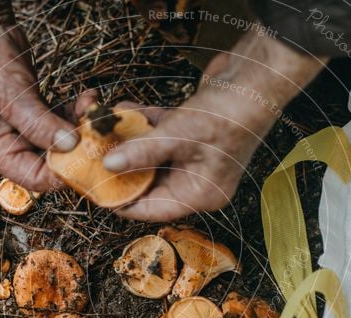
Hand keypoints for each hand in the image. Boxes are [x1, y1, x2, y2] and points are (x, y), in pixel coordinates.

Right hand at [0, 0, 95, 190]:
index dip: (62, 172)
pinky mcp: (34, 116)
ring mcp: (21, 131)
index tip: (88, 156)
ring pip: (59, 142)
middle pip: (49, 162)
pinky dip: (74, 113)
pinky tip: (87, 98)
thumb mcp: (10, 92)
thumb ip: (38, 122)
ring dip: (79, 126)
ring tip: (92, 106)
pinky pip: (59, 123)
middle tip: (97, 127)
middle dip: (76, 147)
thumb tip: (70, 146)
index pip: (32, 177)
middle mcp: (6, 145)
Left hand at [104, 32, 325, 221]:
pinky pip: (160, 135)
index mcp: (201, 194)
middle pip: (150, 182)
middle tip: (92, 161)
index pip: (154, 209)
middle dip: (122, 168)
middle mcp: (198, 180)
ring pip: (152, 156)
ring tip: (103, 131)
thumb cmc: (230, 113)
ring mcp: (195, 156)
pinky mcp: (192, 133)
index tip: (96, 194)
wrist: (258, 75)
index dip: (123, 203)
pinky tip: (123, 110)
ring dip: (129, 142)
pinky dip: (143, 124)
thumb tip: (109, 166)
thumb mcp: (179, 135)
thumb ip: (143, 152)